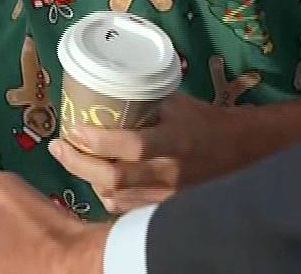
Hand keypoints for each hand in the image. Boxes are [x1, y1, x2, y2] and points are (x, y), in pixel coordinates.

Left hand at [49, 93, 243, 213]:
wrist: (242, 152)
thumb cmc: (203, 121)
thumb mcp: (175, 103)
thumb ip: (140, 101)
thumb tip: (97, 91)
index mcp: (175, 142)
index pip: (132, 146)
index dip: (98, 140)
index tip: (72, 129)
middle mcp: (172, 174)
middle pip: (115, 178)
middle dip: (78, 163)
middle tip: (58, 147)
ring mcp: (170, 197)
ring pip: (116, 197)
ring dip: (87, 178)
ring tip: (70, 158)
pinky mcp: (168, 209)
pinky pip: (127, 208)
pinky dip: (106, 194)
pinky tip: (95, 179)